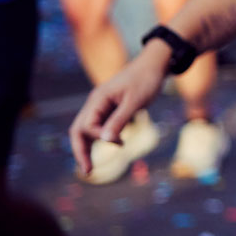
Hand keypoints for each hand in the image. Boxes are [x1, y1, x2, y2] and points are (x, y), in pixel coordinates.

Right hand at [69, 42, 171, 176]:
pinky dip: (103, 136)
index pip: (86, 126)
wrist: (156, 64)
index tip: (120, 141)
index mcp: (97, 99)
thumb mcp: (135, 101)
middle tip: (88, 171)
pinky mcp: (111, 107)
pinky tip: (118, 142)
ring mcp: (102, 105)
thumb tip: (105, 140)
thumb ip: (119, 120)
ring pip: (88, 129)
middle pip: (79, 130)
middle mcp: (95, 103)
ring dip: (89, 146)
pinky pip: (100, 125)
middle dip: (81, 150)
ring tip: (92, 166)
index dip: (98, 137)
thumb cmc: (146, 80)